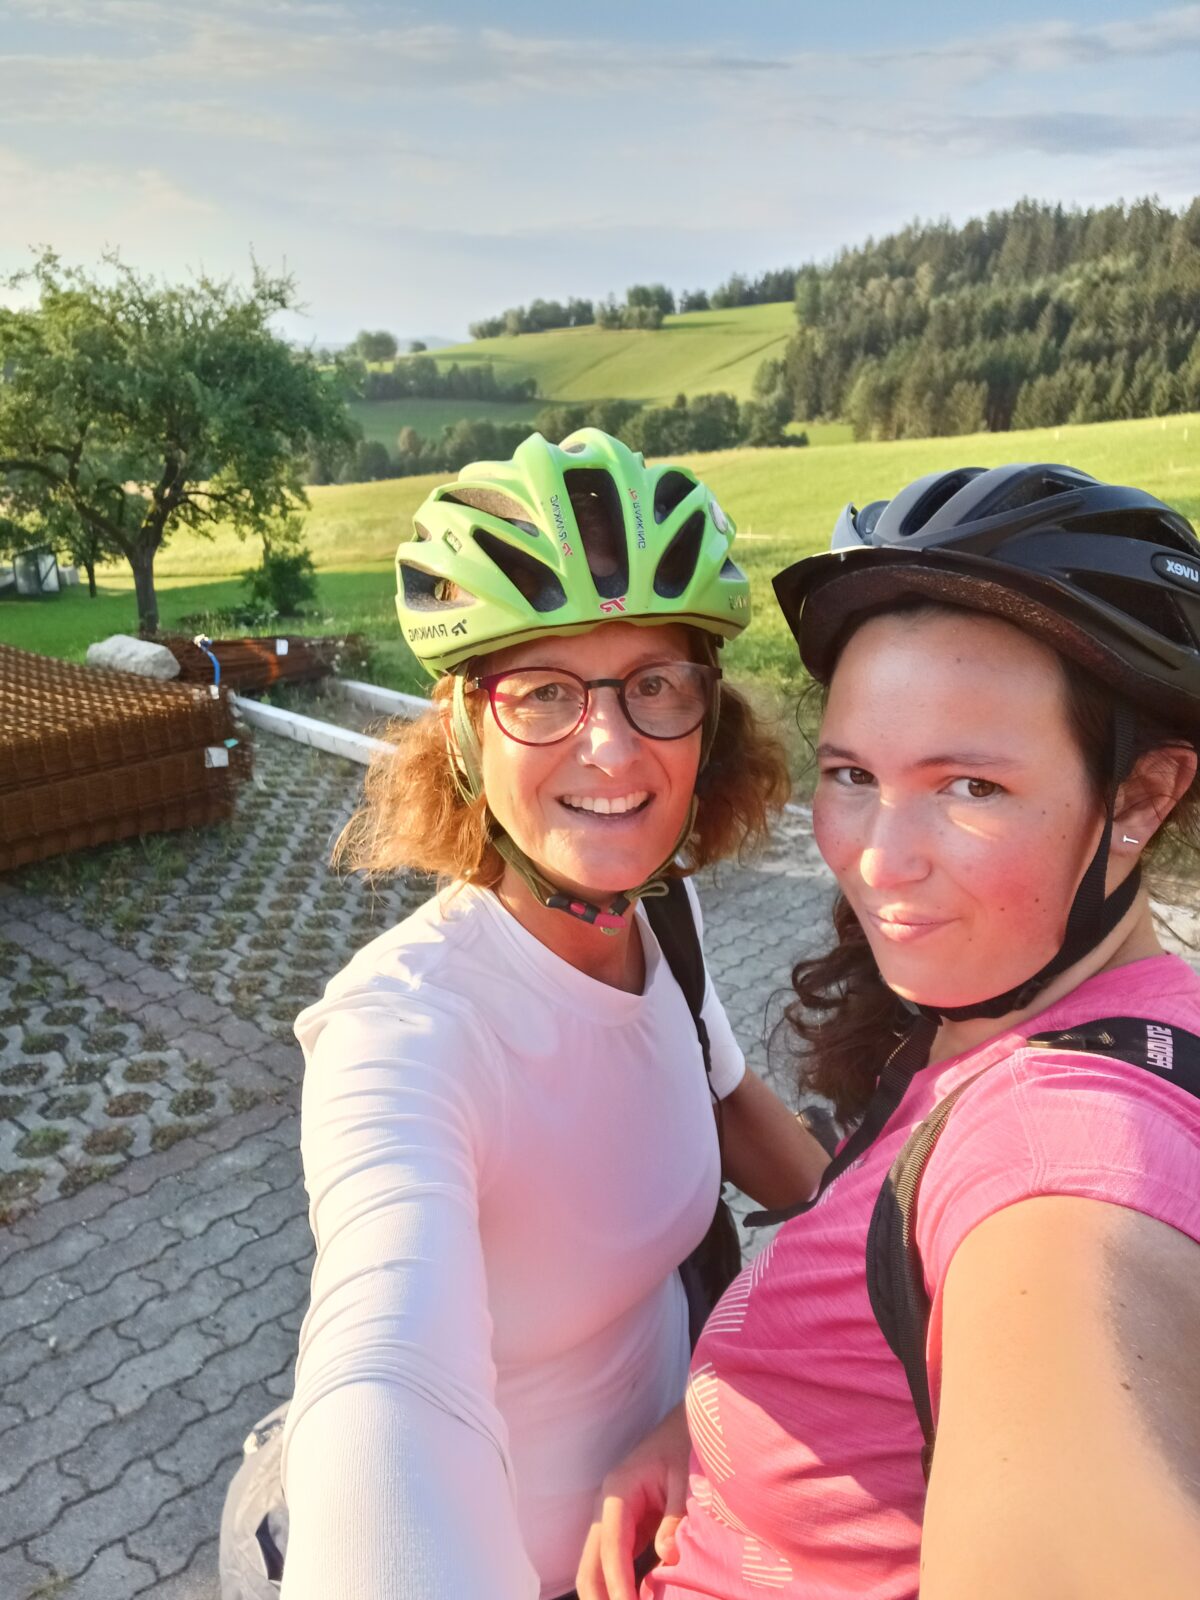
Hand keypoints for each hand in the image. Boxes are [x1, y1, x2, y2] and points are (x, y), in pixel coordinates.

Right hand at [576, 1403, 690, 1599]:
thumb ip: (675, 1518)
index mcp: (618, 1492)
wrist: (682, 1429)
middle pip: (590, 1565)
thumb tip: (667, 1557)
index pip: (613, 1548)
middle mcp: (605, 1508)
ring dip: (608, 1595)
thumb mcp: (684, 1479)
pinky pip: (613, 1566)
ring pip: (596, 1569)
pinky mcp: (621, 1531)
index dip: (619, 1584)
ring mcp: (609, 1521)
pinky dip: (620, 1588)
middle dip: (601, 1597)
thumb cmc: (683, 1448)